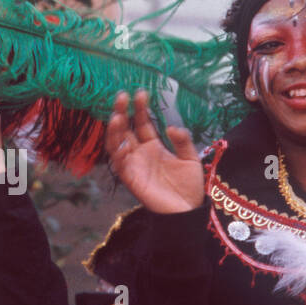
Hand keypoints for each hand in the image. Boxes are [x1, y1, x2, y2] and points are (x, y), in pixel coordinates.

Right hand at [106, 90, 203, 213]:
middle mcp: (140, 153)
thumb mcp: (190, 158)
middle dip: (123, 112)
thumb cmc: (189, 186)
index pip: (143, 123)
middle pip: (126, 129)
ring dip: (115, 129)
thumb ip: (182, 141)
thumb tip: (171, 126)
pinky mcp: (131, 179)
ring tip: (117, 114)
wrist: (188, 211)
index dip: (141, 108)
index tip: (141, 93)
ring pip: (117, 143)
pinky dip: (117, 150)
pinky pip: (119, 163)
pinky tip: (120, 138)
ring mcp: (134, 165)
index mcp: (154, 146)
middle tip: (122, 95)